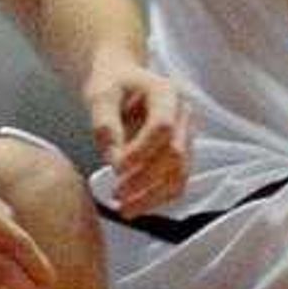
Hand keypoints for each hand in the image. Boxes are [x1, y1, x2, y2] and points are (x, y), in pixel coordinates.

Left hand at [87, 58, 193, 217]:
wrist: (123, 79)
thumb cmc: (111, 84)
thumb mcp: (100, 95)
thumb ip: (106, 124)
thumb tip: (114, 161)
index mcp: (167, 93)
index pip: (162, 126)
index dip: (141, 151)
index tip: (116, 168)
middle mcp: (184, 114)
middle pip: (175, 153)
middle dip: (146, 179)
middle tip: (116, 194)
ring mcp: (186, 134)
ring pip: (180, 172)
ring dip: (153, 195)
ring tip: (125, 209)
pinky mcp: (182, 152)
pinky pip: (178, 180)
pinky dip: (158, 198)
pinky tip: (136, 207)